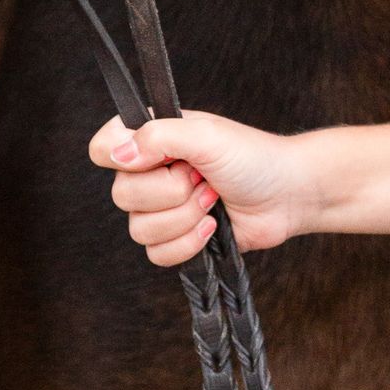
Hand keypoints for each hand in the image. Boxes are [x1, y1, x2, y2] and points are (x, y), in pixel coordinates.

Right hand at [87, 111, 310, 265]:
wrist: (288, 195)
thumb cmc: (253, 157)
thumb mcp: (207, 135)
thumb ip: (159, 136)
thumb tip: (119, 154)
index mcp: (150, 139)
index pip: (102, 148)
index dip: (119, 159)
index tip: (156, 159)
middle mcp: (149, 173)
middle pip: (121, 195)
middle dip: (171, 192)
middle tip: (202, 177)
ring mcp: (162, 208)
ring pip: (139, 229)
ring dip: (184, 218)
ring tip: (212, 199)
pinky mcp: (176, 238)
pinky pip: (157, 254)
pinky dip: (189, 243)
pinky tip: (213, 226)